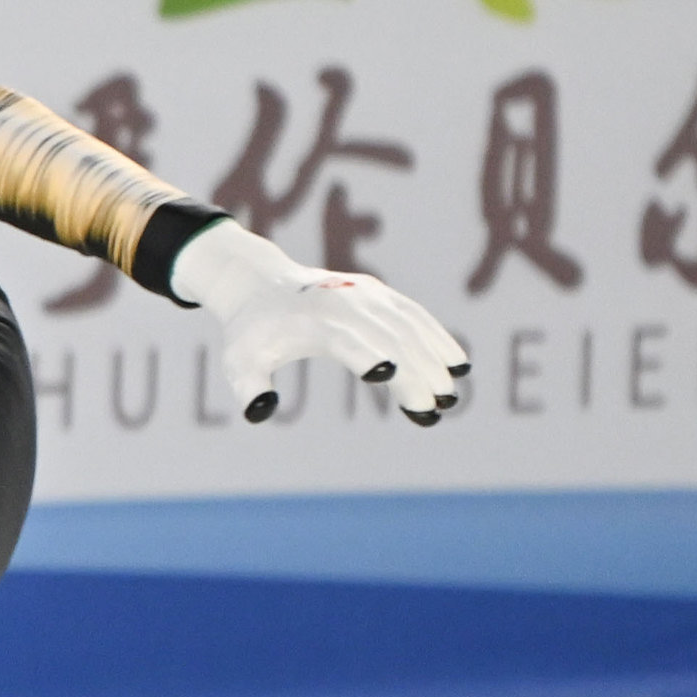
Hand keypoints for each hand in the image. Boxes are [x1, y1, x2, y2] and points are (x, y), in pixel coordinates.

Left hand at [171, 221, 470, 426]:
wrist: (260, 284)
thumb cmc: (252, 333)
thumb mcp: (240, 362)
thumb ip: (248, 387)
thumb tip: (259, 412)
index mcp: (312, 321)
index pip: (348, 341)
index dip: (371, 357)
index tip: (394, 377)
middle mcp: (343, 303)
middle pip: (388, 338)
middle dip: (416, 373)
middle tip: (437, 409)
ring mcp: (364, 294)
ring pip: (408, 326)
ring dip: (434, 358)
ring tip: (450, 395)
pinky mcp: (377, 292)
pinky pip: (414, 314)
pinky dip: (437, 336)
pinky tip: (457, 364)